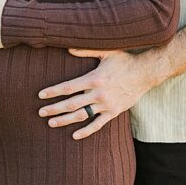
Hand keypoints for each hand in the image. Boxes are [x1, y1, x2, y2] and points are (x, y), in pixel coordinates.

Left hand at [37, 49, 153, 139]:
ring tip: (51, 123)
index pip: (68, 87)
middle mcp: (98, 94)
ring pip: (81, 116)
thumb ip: (86, 50)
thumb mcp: (105, 52)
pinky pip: (98, 124)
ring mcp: (106, 105)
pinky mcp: (113, 112)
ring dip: (65, 121)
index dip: (53, 91)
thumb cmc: (124, 60)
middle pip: (71, 104)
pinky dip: (86, 131)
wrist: (145, 74)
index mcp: (93, 79)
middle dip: (54, 109)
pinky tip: (74, 135)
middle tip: (40, 113)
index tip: (40, 95)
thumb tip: (67, 48)